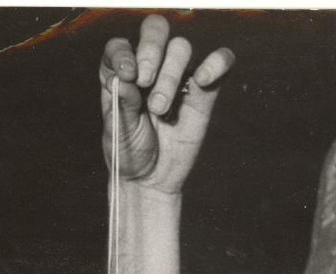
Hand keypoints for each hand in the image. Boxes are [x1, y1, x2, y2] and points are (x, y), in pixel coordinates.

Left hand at [99, 15, 234, 195]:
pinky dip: (217, 62)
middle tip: (145, 82)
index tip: (127, 74)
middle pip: (156, 31)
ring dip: (171, 74)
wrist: (151, 181)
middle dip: (151, 50)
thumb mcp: (116, 133)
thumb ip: (120, 104)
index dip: (123, 53)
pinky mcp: (204, 92)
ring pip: (181, 48)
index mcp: (122, 72)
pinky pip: (219, 63)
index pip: (121, 45)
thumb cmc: (129, 153)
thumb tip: (125, 78)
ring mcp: (178, 77)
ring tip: (161, 109)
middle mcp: (150, 66)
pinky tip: (203, 77)